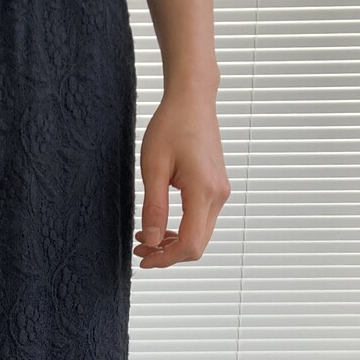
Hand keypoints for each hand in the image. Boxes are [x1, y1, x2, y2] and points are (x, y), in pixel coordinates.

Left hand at [134, 86, 230, 268]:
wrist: (193, 100)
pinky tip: (160, 226)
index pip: (189, 243)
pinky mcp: (216, 189)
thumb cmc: (171, 126)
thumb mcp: (153, 168)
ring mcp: (220, 192)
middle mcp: (218, 195)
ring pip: (199, 235)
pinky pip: (201, 221)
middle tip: (139, 249)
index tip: (143, 260)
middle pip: (197, 245)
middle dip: (167, 254)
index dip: (165, 259)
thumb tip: (151, 241)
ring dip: (173, 243)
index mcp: (203, 191)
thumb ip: (154, 208)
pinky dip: (181, 230)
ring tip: (144, 238)